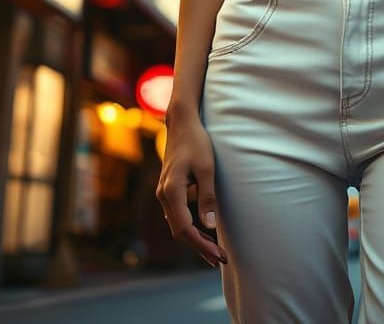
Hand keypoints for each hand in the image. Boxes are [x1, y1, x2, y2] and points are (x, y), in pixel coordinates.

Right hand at [155, 115, 228, 267]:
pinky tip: (204, 232)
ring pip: (177, 225)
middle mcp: (163, 196)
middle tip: (220, 260)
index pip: (185, 229)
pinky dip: (190, 227)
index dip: (201, 245)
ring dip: (195, 240)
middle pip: (179, 232)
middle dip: (199, 247)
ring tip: (214, 251)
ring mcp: (163, 193)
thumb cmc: (196, 142)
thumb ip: (207, 196)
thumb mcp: (207, 168)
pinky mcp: (168, 190)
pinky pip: (177, 216)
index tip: (219, 255)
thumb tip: (210, 226)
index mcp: (171, 191)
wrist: (181, 123)